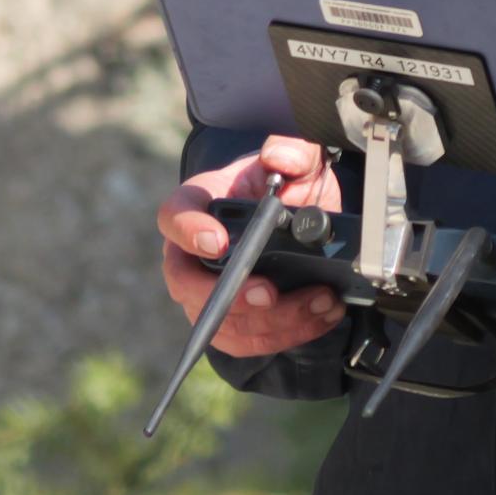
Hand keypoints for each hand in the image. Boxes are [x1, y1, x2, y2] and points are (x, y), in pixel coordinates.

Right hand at [156, 136, 345, 359]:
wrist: (297, 219)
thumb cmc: (283, 189)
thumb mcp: (297, 161)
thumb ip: (294, 152)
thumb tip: (280, 158)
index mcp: (197, 205)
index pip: (175, 216)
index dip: (189, 231)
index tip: (218, 242)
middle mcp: (190, 254)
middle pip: (188, 284)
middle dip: (232, 296)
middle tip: (271, 292)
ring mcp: (204, 294)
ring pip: (221, 323)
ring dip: (273, 320)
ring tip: (319, 301)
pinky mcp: (229, 324)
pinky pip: (247, 343)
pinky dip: (287, 334)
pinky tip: (320, 316)